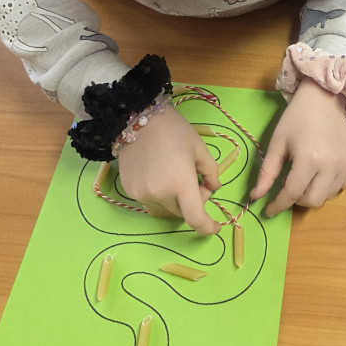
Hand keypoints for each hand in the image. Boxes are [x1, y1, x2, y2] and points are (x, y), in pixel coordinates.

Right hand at [117, 105, 221, 234]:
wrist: (137, 118)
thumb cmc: (174, 131)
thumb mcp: (199, 148)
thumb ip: (211, 172)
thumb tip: (214, 188)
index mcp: (180, 182)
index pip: (195, 218)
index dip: (207, 227)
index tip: (215, 226)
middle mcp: (160, 194)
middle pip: (182, 213)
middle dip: (194, 202)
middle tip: (196, 180)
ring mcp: (142, 194)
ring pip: (166, 209)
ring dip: (176, 200)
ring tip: (176, 175)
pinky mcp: (130, 191)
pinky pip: (151, 201)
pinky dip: (161, 194)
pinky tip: (160, 173)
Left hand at [250, 78, 345, 215]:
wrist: (323, 98)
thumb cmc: (296, 119)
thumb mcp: (277, 143)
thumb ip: (267, 173)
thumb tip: (255, 197)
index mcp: (309, 159)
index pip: (292, 194)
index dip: (278, 205)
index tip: (269, 210)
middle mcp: (331, 165)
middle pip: (313, 200)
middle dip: (297, 199)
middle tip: (290, 188)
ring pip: (329, 196)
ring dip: (314, 192)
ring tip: (306, 177)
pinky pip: (343, 186)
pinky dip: (331, 186)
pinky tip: (322, 173)